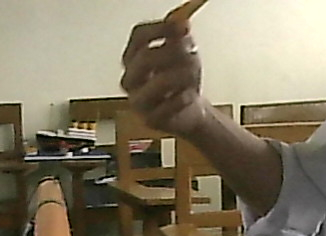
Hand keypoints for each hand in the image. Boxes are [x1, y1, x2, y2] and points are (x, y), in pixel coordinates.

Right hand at [121, 19, 211, 136]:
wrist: (188, 112)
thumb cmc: (182, 81)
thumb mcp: (184, 53)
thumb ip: (180, 37)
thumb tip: (181, 26)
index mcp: (133, 59)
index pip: (139, 37)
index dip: (160, 29)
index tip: (181, 27)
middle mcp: (130, 80)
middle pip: (145, 58)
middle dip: (174, 53)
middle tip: (192, 52)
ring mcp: (138, 102)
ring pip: (158, 83)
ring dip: (182, 75)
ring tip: (194, 75)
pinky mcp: (150, 120)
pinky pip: (168, 107)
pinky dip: (184, 98)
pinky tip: (190, 95)